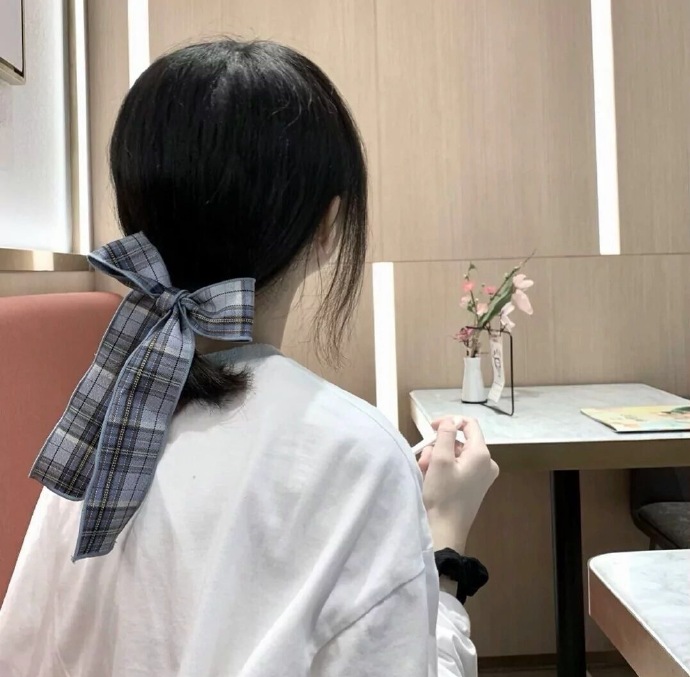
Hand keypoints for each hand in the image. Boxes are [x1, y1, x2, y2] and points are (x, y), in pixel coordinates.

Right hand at [418, 416, 498, 552]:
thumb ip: (446, 434)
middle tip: (424, 460)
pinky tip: (431, 479)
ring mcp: (482, 475)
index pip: (469, 424)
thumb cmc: (443, 495)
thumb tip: (450, 420)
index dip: (449, 421)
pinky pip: (458, 467)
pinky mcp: (475, 485)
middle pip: (460, 441)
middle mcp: (486, 463)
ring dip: (437, 459)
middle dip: (438, 446)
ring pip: (456, 455)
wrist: (445, 530)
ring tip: (425, 472)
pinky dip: (443, 469)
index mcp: (481, 454)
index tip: (431, 428)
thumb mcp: (440, 460)